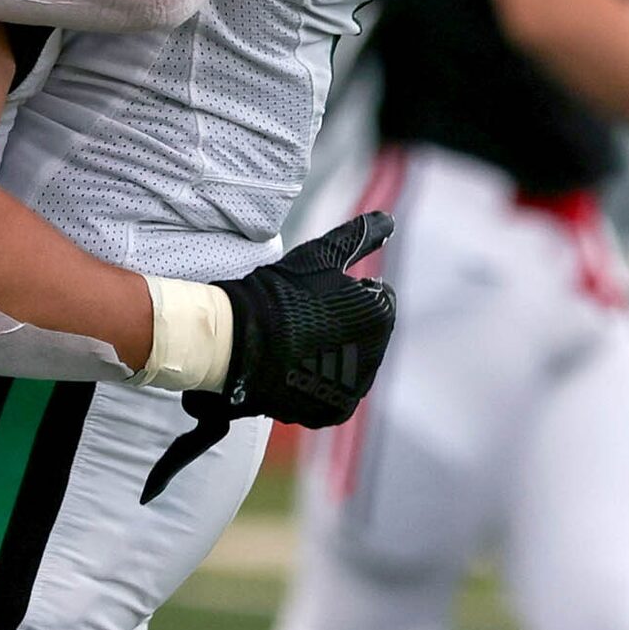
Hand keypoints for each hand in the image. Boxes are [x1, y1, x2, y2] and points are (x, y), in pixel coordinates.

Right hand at [140, 212, 395, 503]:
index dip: (345, 291)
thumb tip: (389, 218)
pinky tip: (296, 364)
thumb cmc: (280, 292)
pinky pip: (333, 390)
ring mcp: (354, 388)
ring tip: (297, 341)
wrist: (239, 342)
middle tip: (305, 317)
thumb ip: (358, 237)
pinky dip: (319, 380)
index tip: (316, 294)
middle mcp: (375, 356)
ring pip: (350, 363)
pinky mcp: (333, 411)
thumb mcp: (320, 256)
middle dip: (344, 324)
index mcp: (379, 316)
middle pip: (366, 333)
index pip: (376, 298)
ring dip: (333, 352)